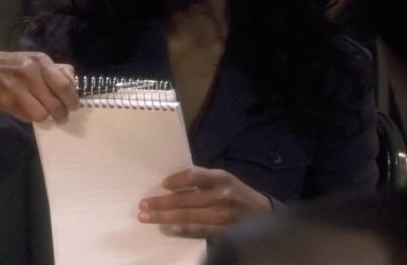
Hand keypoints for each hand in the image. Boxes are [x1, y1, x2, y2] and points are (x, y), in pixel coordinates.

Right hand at [0, 51, 79, 132]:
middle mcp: (29, 73)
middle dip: (61, 114)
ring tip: (43, 113)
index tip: (74, 107)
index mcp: (40, 61)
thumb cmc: (13, 65)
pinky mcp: (5, 102)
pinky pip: (26, 117)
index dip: (72, 100)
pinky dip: (29, 117)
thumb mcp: (35, 60)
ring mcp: (16, 88)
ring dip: (45, 117)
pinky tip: (26, 108)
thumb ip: (57, 71)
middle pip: (54, 104)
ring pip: (41, 114)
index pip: (63, 86)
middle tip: (61, 117)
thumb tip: (73, 84)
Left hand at [137, 166, 271, 238]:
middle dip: (161, 202)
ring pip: (189, 215)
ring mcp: (223, 215)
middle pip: (186, 198)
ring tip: (146, 217)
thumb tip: (172, 184)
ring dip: (165, 216)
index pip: (194, 175)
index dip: (177, 179)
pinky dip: (186, 230)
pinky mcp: (224, 232)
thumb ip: (203, 180)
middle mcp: (222, 195)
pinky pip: (201, 231)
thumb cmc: (237, 194)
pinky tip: (172, 229)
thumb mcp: (224, 179)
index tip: (162, 184)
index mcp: (222, 178)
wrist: (263, 214)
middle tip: (143, 205)